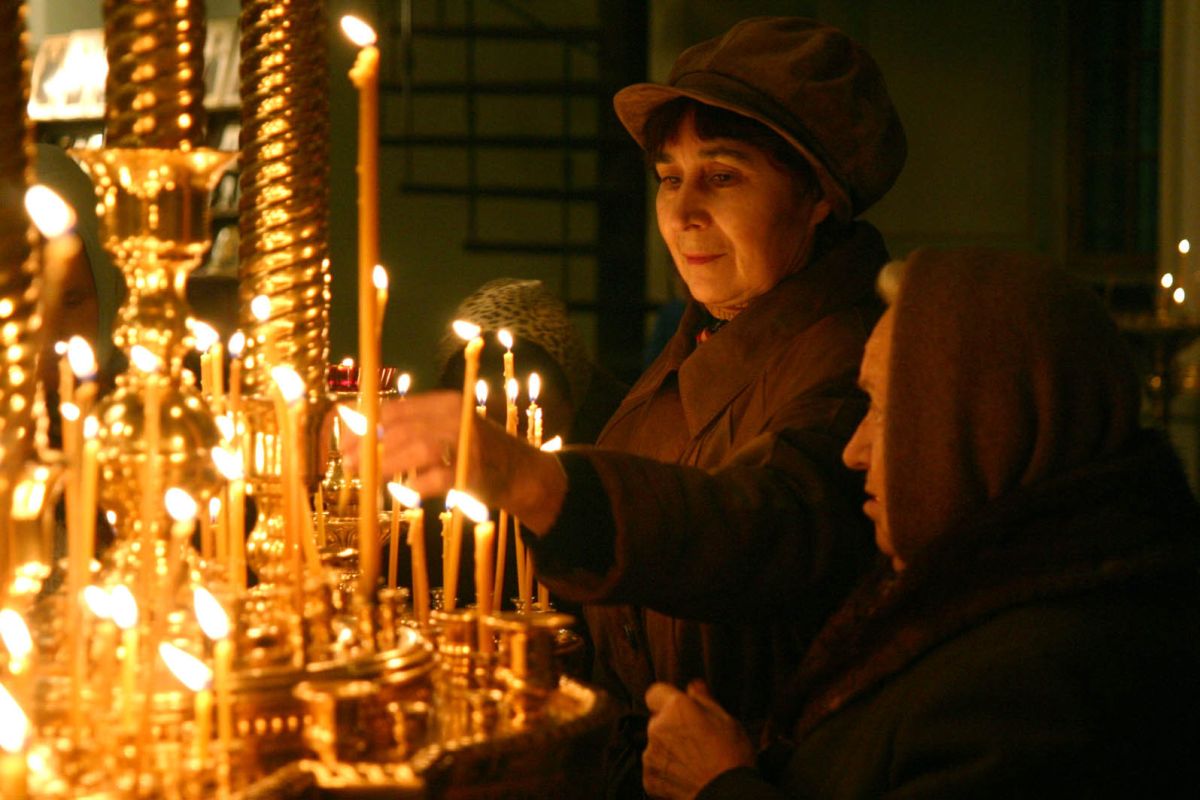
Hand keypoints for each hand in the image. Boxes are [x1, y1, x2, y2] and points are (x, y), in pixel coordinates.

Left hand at [335, 390, 566, 531]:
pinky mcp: (473, 472)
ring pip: (416, 449)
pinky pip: (435, 479)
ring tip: (364, 477)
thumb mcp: (447, 430)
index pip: (395, 408)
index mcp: (445, 403)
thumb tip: (361, 435)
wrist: (522, 473)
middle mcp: (455, 417)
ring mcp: (466, 443)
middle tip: (346, 463)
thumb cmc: (475, 452)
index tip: (342, 441)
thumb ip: (413, 429)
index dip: (364, 424)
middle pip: (401, 427)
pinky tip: (401, 493)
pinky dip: (415, 486)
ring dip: (384, 464)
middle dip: (367, 446)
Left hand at [643, 680, 756, 798]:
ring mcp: (651, 755)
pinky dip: (666, 771)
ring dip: (668, 749)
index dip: (667, 699)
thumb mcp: (727, 721)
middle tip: (695, 739)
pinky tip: (687, 776)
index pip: (655, 692)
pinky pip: (655, 768)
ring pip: (655, 745)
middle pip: (656, 720)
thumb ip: (705, 700)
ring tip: (693, 762)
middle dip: (670, 726)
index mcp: (677, 708)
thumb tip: (694, 685)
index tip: (681, 710)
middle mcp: (658, 728)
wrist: (726, 796)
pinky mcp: (649, 778)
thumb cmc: (732, 757)